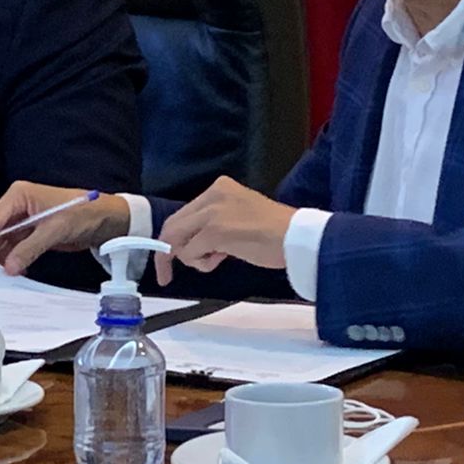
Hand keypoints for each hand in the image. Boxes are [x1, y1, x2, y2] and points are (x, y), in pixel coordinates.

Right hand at [0, 181, 129, 274]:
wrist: (102, 218)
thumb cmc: (81, 213)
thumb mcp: (55, 230)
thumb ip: (30, 248)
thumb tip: (8, 267)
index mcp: (18, 195)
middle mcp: (15, 205)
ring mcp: (20, 219)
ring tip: (10, 272)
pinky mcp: (28, 232)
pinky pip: (11, 247)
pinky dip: (11, 258)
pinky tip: (19, 268)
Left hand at [154, 176, 293, 286]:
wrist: (297, 238)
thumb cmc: (275, 234)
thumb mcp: (239, 217)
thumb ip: (214, 224)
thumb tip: (191, 244)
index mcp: (220, 188)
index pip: (184, 213)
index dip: (174, 238)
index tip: (170, 257)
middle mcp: (212, 195)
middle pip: (173, 225)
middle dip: (167, 253)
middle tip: (167, 275)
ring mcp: (212, 212)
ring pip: (177, 240)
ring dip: (192, 258)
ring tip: (218, 259)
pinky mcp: (214, 231)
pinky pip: (189, 252)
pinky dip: (200, 263)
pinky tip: (221, 259)